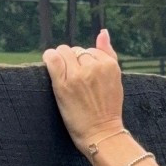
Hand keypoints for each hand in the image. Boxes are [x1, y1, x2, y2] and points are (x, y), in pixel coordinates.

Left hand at [42, 29, 125, 154]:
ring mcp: (78, 75)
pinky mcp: (63, 84)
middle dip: (73, 62)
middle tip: (74, 80)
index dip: (84, 62)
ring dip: (61, 61)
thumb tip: (103, 31)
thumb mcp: (116, 79)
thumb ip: (108, 53)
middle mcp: (94, 67)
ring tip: (64, 76)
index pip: (89, 50)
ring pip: (63, 52)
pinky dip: (49, 58)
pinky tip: (50, 65)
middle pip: (75, 51)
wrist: (102, 134)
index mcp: (109, 65)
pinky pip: (52, 58)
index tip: (84, 77)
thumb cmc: (108, 110)